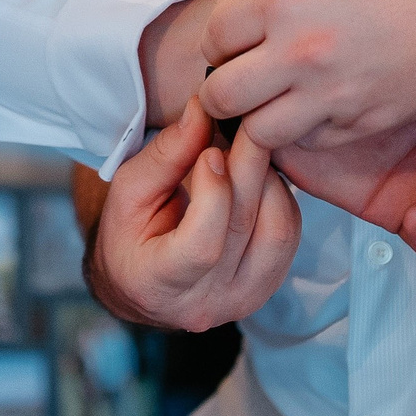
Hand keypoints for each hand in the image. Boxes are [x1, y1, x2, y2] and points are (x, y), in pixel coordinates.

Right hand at [86, 100, 300, 330]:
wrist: (138, 282)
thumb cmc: (126, 233)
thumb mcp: (128, 191)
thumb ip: (166, 155)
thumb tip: (202, 111)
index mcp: (159, 284)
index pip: (203, 247)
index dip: (214, 195)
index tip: (210, 152)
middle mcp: (207, 304)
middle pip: (244, 230)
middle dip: (248, 167)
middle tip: (246, 124)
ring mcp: (242, 301)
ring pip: (278, 233)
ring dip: (270, 182)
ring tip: (250, 151)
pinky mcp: (266, 290)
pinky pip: (289, 237)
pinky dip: (280, 198)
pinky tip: (260, 176)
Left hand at [200, 0, 415, 150]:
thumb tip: (261, 20)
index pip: (214, 36)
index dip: (221, 44)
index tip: (232, 47)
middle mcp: (298, 49)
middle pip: (222, 94)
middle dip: (225, 92)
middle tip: (241, 86)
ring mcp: (330, 92)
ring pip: (260, 132)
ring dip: (261, 121)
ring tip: (276, 107)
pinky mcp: (362, 121)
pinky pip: (311, 141)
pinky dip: (306, 133)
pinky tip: (319, 113)